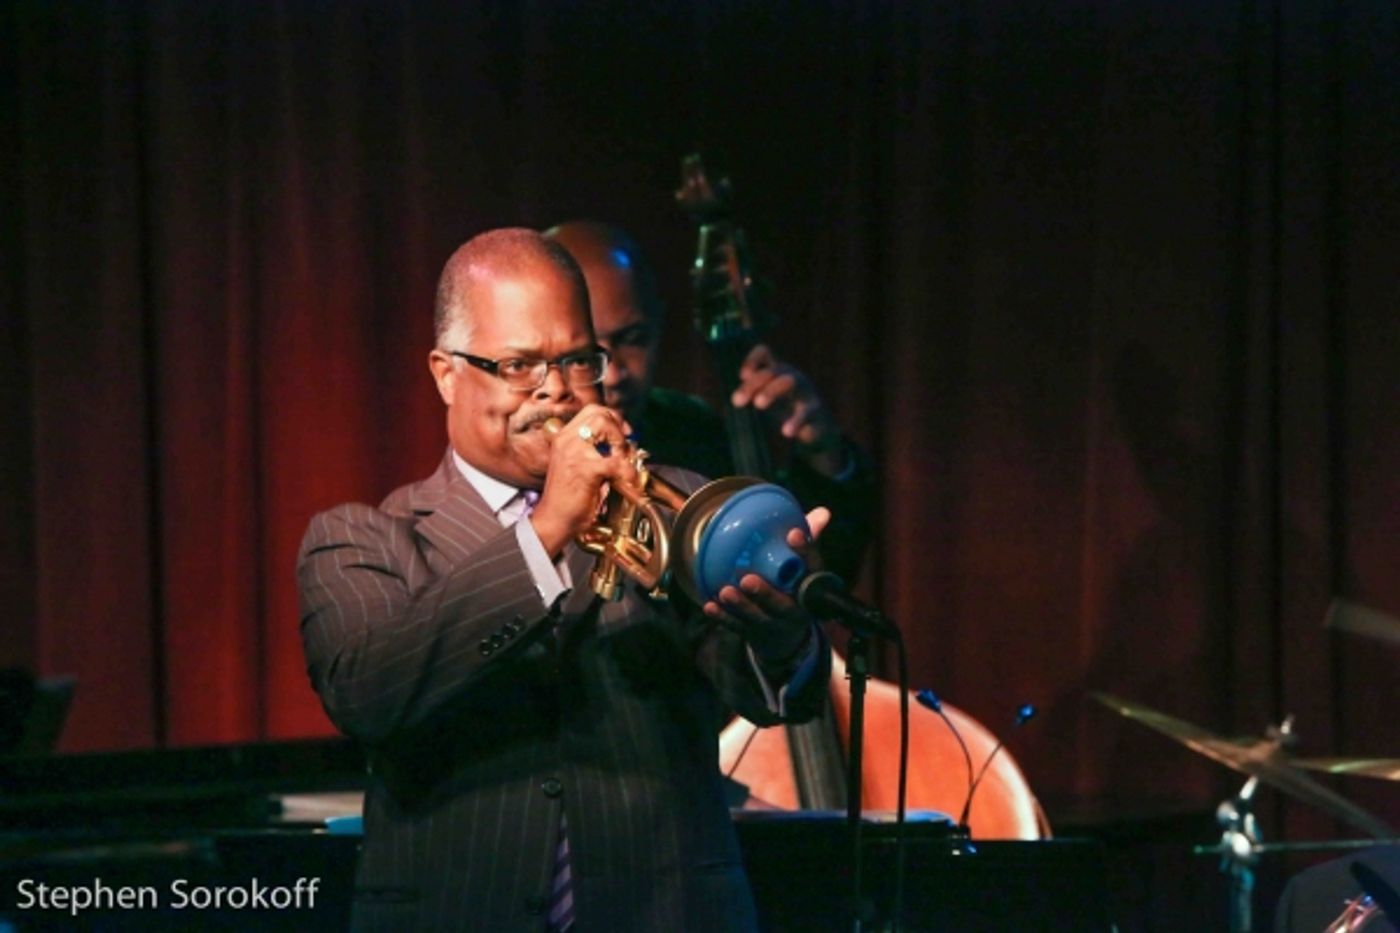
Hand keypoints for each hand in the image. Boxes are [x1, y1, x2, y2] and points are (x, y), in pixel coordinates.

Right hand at [530, 404, 635, 556]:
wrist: (553, 520)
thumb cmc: (566, 498)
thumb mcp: (575, 465)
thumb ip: (592, 450)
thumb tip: (621, 442)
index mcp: (563, 437)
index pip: (592, 411)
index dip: (612, 418)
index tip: (623, 433)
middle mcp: (566, 439)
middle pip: (599, 413)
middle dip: (618, 427)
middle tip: (625, 446)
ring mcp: (574, 452)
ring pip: (606, 426)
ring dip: (621, 444)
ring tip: (623, 463)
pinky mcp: (585, 468)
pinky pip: (615, 461)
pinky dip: (627, 472)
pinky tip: (629, 481)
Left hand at [702, 507, 830, 664]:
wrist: (787, 631)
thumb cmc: (794, 585)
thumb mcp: (804, 565)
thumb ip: (809, 538)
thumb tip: (822, 512)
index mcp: (810, 587)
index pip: (812, 569)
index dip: (805, 552)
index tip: (793, 534)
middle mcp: (796, 609)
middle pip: (783, 604)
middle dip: (766, 593)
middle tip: (747, 579)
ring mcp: (775, 624)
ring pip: (758, 617)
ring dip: (741, 606)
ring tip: (725, 592)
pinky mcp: (755, 633)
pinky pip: (738, 627)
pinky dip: (723, 617)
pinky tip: (710, 606)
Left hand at [731, 344, 846, 475]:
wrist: (819, 429)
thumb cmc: (787, 410)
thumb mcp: (767, 398)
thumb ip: (753, 389)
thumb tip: (740, 387)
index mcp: (778, 372)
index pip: (765, 353)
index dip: (752, 360)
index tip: (742, 376)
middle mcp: (793, 377)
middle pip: (772, 370)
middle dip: (753, 383)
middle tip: (737, 401)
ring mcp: (806, 392)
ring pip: (789, 381)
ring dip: (771, 391)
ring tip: (758, 405)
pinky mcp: (816, 412)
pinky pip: (807, 413)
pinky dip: (796, 421)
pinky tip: (786, 432)